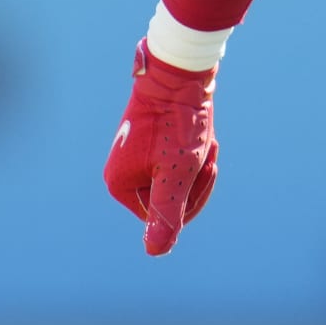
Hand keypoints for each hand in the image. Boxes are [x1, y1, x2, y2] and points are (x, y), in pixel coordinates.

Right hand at [103, 39, 219, 255]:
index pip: (161, 218)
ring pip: (178, 178)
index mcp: (119, 185)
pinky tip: (202, 133)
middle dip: (196, 177)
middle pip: (171, 197)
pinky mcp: (149, 142)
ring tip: (205, 139)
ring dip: (199, 163)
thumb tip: (155, 252)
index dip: (190, 197)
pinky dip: (195, 150)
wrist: (180, 72)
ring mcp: (134, 157)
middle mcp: (121, 172)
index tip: (198, 165)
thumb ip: (166, 212)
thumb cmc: (178, 123)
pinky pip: (178, 160)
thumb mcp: (178, 172)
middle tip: (206, 150)